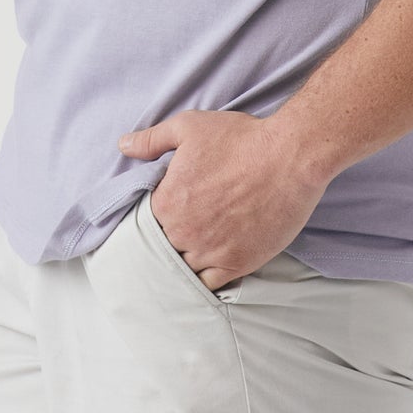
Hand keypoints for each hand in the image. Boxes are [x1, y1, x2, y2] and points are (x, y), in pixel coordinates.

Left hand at [116, 109, 329, 291]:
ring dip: (186, 261)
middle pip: (163, 248)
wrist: (288, 157)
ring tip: (196, 248)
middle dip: (169, 239)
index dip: (155, 217)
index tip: (168, 210)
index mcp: (167, 201)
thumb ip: (152, 140)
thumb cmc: (239, 139)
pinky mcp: (237, 264)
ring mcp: (210, 252)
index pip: (145, 222)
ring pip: (184, 269)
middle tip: (186, 228)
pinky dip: (205, 279)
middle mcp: (183, 232)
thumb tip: (123, 146)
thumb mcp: (189, 127)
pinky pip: (210, 285)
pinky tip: (209, 268)